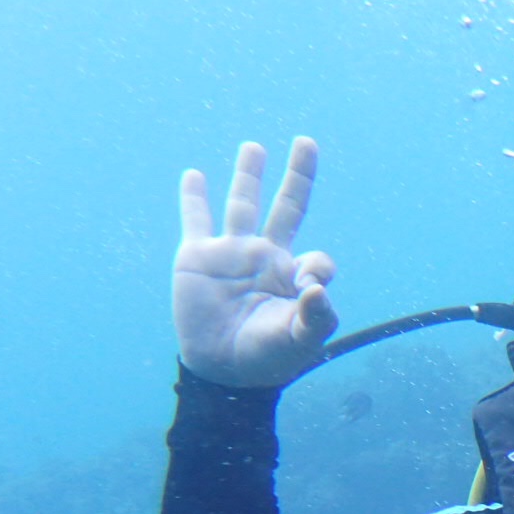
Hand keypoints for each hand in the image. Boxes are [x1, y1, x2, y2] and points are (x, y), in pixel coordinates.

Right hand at [173, 138, 337, 388]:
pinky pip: (196, 221)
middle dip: (298, 175)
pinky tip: (195, 175)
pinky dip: (193, 198)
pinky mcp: (198, 257)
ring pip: (242, 204)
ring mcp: (233, 254)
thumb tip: (319, 286)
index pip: (318, 257)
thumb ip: (317, 316)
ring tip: (255, 148)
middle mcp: (267, 258)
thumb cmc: (268, 359)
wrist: (223, 371)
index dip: (319, 267)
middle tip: (307, 142)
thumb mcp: (301, 341)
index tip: (310, 286)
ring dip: (248, 174)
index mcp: (295, 276)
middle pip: (288, 207)